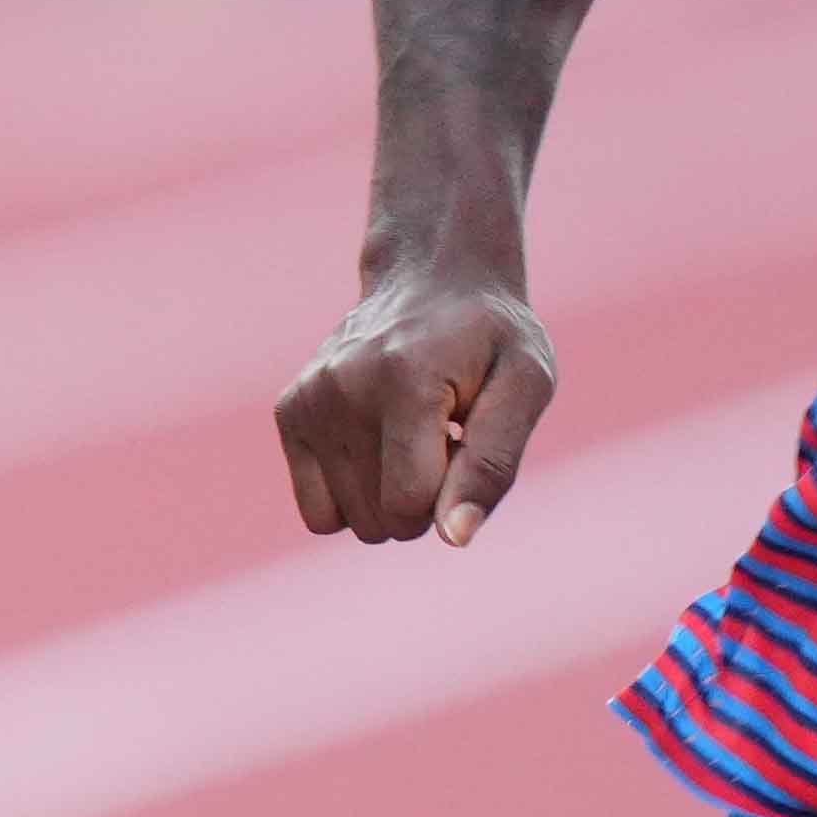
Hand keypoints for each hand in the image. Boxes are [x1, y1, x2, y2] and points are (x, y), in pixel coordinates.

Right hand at [276, 256, 555, 547]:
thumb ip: (493, 466)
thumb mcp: (526, 388)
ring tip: (410, 439)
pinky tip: (376, 445)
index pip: (411, 504)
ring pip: (346, 521)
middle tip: (442, 438)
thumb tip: (453, 539)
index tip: (466, 444)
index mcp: (403, 381)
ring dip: (387, 498)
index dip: (451, 497)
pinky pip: (317, 511)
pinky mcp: (290, 411)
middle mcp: (341, 388)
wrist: (434, 278)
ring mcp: (308, 399)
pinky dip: (352, 495)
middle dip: (422, 501)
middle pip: (379, 520)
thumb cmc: (492, 339)